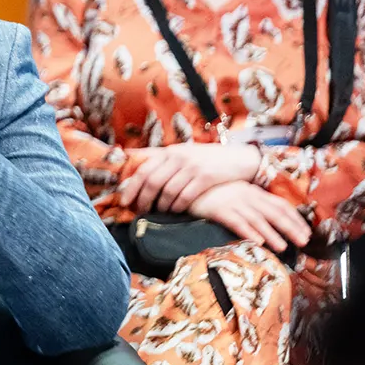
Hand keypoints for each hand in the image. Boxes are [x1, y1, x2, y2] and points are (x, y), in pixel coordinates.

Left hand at [117, 142, 260, 212]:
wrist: (240, 159)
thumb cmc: (207, 160)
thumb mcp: (183, 153)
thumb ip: (160, 158)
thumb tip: (129, 155)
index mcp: (170, 151)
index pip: (143, 170)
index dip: (131, 187)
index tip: (125, 202)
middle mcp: (179, 157)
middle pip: (152, 182)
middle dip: (143, 200)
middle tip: (141, 212)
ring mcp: (192, 166)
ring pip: (168, 191)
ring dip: (161, 206)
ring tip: (159, 213)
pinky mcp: (206, 177)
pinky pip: (185, 197)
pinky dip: (177, 207)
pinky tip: (175, 212)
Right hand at [187, 181, 312, 252]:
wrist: (184, 182)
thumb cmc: (210, 192)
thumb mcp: (234, 194)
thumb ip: (250, 203)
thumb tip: (268, 220)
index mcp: (253, 191)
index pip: (280, 204)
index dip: (296, 219)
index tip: (307, 232)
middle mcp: (247, 195)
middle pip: (274, 212)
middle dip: (291, 227)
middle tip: (304, 242)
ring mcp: (233, 201)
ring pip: (258, 218)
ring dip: (272, 233)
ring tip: (283, 247)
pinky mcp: (219, 209)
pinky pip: (237, 221)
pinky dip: (249, 231)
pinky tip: (258, 241)